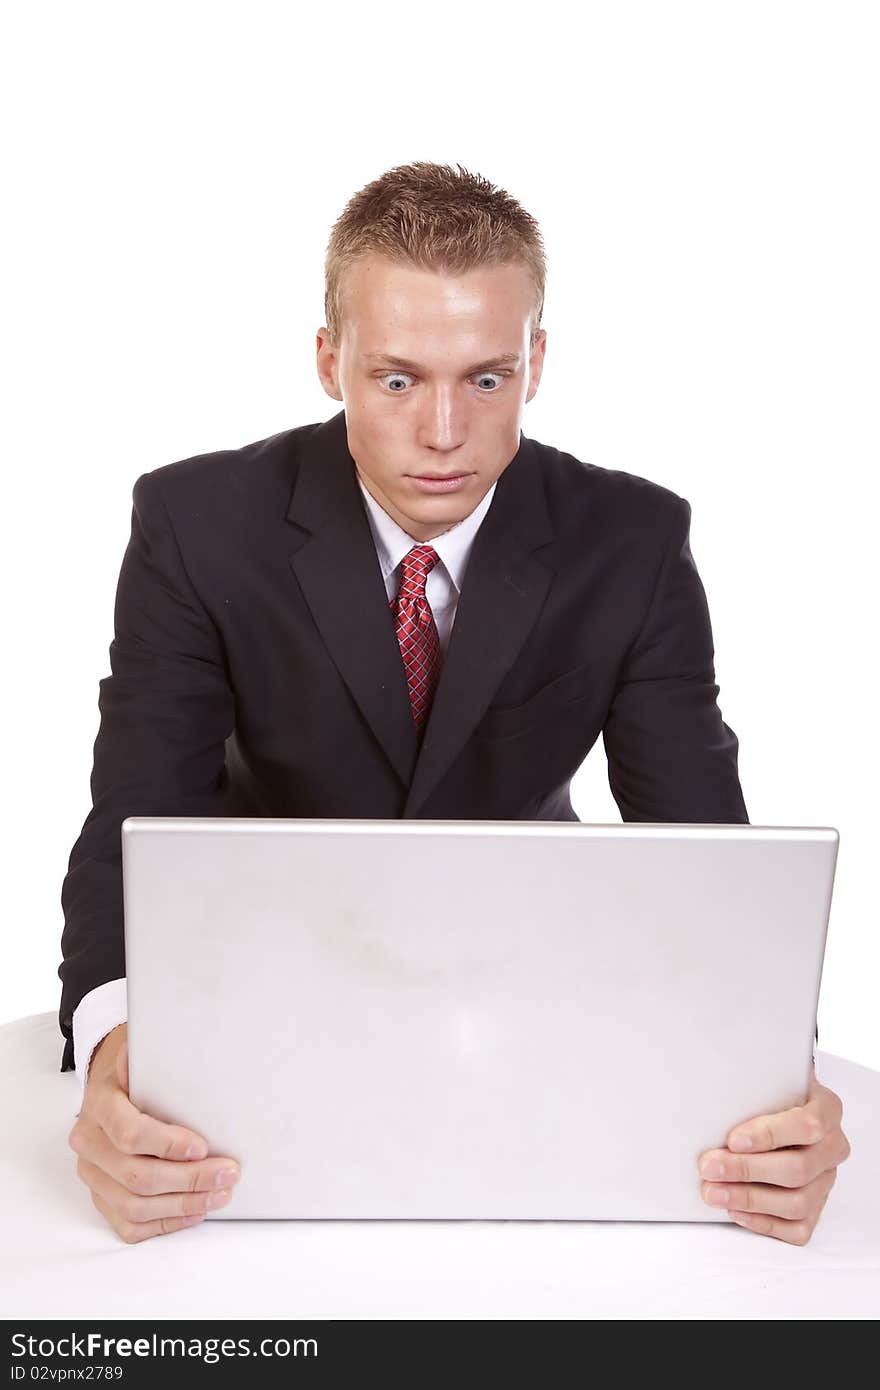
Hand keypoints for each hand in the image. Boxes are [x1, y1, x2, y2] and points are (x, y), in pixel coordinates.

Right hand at [68, 1023, 240, 1242]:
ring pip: (134, 1206)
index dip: (168, 1144)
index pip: (129, 1133)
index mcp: (99, 1104)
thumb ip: (160, 1057)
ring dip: (183, 1205)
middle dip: (189, 1180)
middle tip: (227, 1174)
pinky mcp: (101, 1196)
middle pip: (137, 1176)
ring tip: (219, 1194)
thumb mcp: (144, 1054)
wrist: (109, 1084)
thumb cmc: (135, 1072)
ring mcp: (93, 1174)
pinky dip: (165, 1223)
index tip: (203, 1147)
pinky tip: (194, 1211)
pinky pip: (129, 1225)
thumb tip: (194, 1054)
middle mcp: (90, 1143)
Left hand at [697, 1061, 850, 1244]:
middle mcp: (832, 1147)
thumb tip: (712, 1085)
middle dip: (747, 1170)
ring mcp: (827, 1179)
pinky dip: (763, 1222)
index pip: (807, 1125)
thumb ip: (752, 1086)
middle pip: (798, 1168)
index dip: (769, 1135)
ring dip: (749, 1199)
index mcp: (827, 1109)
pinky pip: (797, 1227)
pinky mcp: (818, 1208)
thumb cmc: (770, 1095)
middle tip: (710, 1166)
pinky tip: (735, 1210)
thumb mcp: (766, 1080)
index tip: (733, 1139)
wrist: (782, 1110)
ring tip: (713, 1191)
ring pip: (798, 1202)